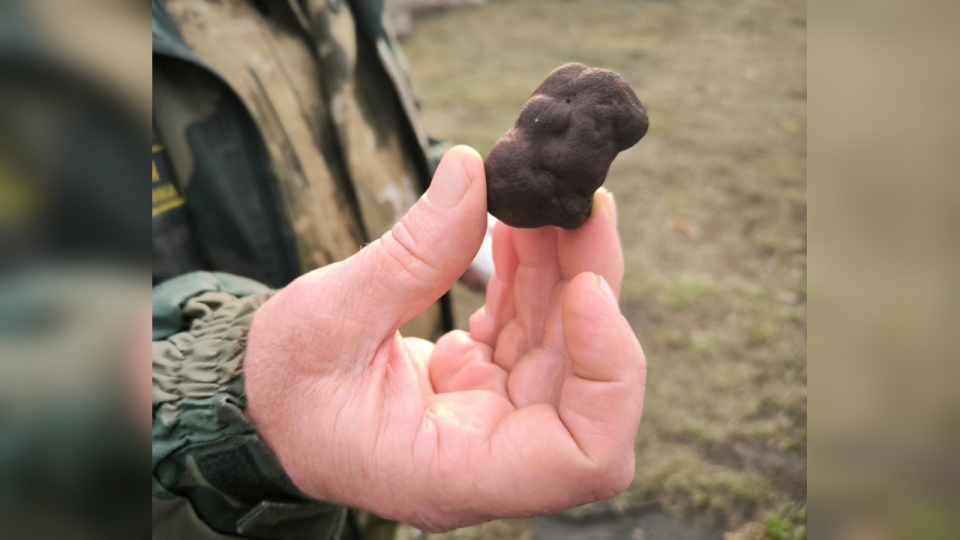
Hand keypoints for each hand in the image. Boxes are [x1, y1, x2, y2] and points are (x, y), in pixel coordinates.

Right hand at [245, 146, 645, 531]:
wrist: (264, 400)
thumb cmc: (283, 386)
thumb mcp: (326, 319)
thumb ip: (408, 254)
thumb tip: (472, 172)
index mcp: (454, 471)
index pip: (585, 455)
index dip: (609, 373)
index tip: (586, 288)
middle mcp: (491, 452)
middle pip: (586, 379)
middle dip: (591, 284)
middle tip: (581, 201)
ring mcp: (494, 415)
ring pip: (565, 342)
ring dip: (565, 266)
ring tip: (545, 195)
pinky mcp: (487, 380)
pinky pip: (532, 325)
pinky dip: (532, 272)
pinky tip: (518, 223)